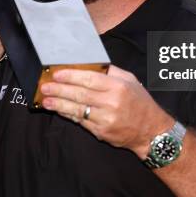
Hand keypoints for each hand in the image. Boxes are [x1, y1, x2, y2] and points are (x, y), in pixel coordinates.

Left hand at [40, 65, 174, 159]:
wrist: (151, 130)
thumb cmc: (139, 102)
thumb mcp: (130, 80)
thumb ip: (111, 72)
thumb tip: (89, 65)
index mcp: (118, 87)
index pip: (90, 79)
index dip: (71, 76)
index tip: (57, 74)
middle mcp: (111, 103)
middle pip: (80, 94)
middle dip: (60, 90)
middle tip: (44, 87)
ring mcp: (105, 119)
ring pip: (77, 109)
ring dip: (59, 104)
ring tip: (46, 100)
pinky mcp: (101, 132)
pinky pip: (80, 122)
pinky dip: (68, 114)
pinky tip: (59, 109)